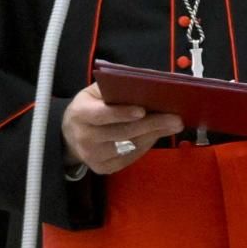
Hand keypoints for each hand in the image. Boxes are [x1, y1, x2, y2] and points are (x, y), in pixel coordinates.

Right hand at [61, 83, 181, 171]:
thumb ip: (117, 86)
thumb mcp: (95, 92)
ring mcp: (92, 156)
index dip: (121, 113)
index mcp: (80, 113)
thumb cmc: (90, 107)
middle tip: (175, 119)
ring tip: (172, 125)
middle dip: (152, 125)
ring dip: (154, 135)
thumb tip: (151, 80)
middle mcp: (84, 137)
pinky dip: (146, 146)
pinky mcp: (102, 168)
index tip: (143, 110)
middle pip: (122, 132)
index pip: (101, 115)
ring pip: (130, 146)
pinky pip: (130, 158)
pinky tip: (157, 135)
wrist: (71, 134)